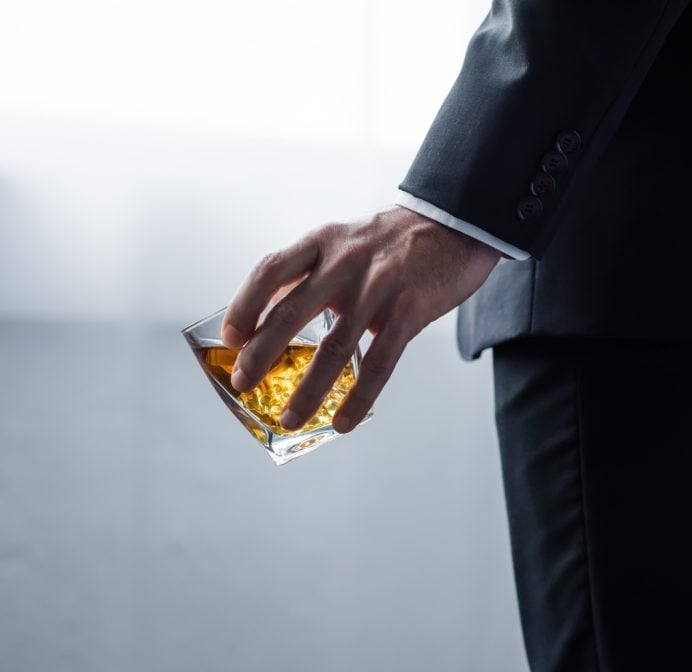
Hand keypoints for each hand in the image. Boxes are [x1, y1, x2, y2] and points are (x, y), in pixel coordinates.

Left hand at [221, 206, 500, 432]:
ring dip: (307, 389)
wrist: (455, 224)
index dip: (245, 304)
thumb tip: (275, 316)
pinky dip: (358, 397)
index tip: (230, 336)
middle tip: (243, 383)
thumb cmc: (396, 240)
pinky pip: (379, 363)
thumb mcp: (347, 241)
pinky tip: (343, 421)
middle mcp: (345, 262)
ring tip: (291, 418)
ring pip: (334, 347)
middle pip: (291, 312)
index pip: (271, 271)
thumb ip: (315, 273)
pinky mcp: (409, 311)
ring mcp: (378, 287)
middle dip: (260, 353)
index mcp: (324, 241)